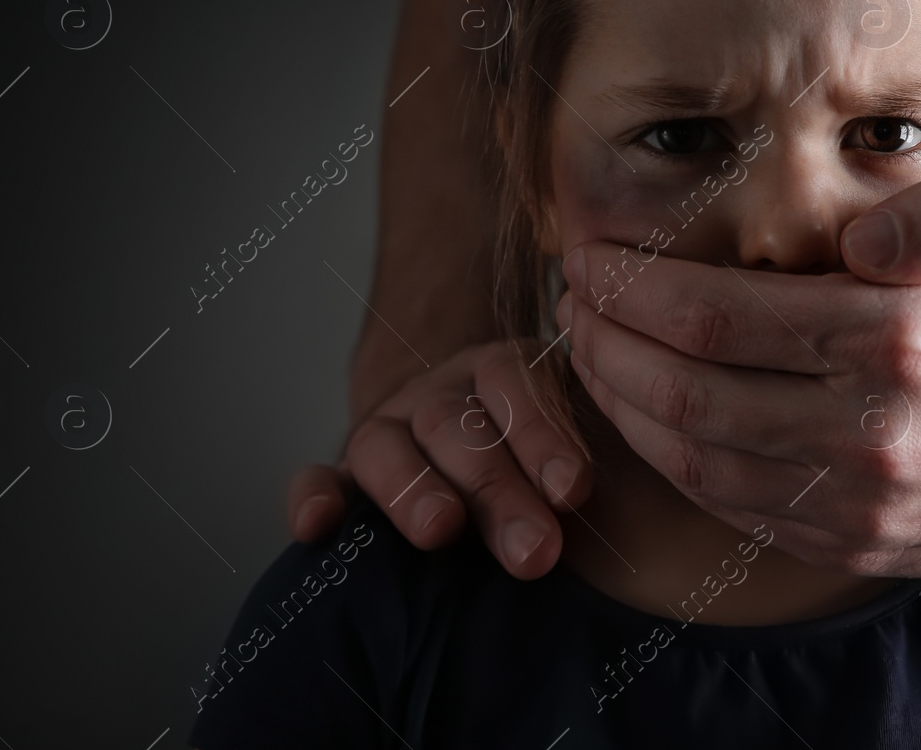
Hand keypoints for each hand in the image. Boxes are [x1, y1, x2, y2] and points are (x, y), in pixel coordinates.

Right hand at [286, 342, 592, 578]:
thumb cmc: (550, 461)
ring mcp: (389, 428)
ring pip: (385, 445)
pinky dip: (313, 497)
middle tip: (534, 549)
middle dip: (496, 488)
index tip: (573, 491)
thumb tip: (607, 493)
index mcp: (506, 370)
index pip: (518, 385)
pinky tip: (317, 526)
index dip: (544, 435)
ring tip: (439, 531)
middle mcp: (442, 393)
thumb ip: (586, 457)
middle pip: (458, 425)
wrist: (483, 448)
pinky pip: (321, 477)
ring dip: (412, 488)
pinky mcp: (346, 475)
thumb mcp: (575, 442)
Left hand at [558, 168, 920, 579]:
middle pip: (684, 392)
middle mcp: (868, 431)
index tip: (589, 259)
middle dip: (606, 343)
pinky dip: (673, 462)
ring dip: (623, 405)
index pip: (715, 317)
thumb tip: (852, 236)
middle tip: (572, 303)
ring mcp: (858, 501)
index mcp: (895, 341)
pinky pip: (733, 508)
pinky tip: (651, 417)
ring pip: (695, 460)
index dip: (633, 288)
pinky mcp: (853, 544)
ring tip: (593, 355)